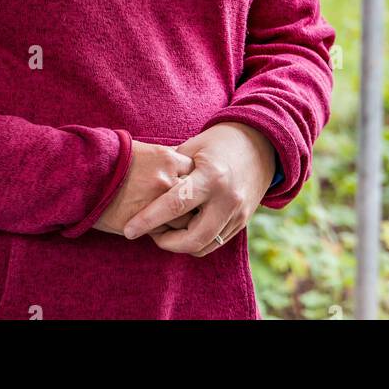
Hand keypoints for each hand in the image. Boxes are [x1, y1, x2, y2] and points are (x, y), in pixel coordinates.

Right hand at [91, 140, 194, 234]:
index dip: (190, 180)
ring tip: (171, 221)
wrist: (84, 173)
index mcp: (168, 158)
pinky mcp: (145, 222)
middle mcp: (168, 179)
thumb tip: (176, 169)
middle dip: (193, 203)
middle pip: (194, 196)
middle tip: (189, 207)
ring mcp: (158, 201)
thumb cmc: (109, 158)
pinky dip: (163, 232)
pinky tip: (156, 228)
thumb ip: (163, 160)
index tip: (186, 185)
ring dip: (180, 221)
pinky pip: (165, 232)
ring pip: (184, 219)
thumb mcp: (140, 150)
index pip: (194, 171)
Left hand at [119, 123, 276, 255]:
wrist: (259, 144)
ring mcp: (238, 213)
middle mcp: (227, 198)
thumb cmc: (217, 143)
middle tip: (149, 233)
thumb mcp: (192, 148)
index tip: (129, 230)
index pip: (175, 205)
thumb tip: (142, 187)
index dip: (149, 220)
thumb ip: (171, 170)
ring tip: (165, 230)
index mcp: (211, 176)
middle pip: (192, 238)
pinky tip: (184, 228)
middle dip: (166, 242)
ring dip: (180, 244)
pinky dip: (196, 241)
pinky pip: (215, 242)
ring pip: (204, 245)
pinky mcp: (242, 221)